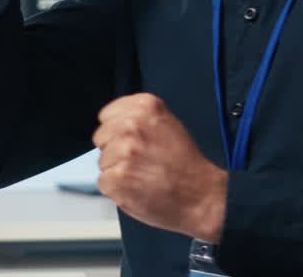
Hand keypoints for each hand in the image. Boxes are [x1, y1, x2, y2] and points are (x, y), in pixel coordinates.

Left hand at [93, 93, 227, 242]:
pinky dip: (117, 189)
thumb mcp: (167, 123)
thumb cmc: (186, 163)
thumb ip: (139, 118)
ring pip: (102, 161)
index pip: (106, 115)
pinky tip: (137, 188)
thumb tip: (113, 123)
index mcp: (144, 107)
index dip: (117, 131)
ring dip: (117, 171)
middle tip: (139, 161)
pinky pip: (103, 182)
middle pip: (101, 138)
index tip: (132, 142)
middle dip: (115, 150)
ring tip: (142, 176)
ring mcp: (122, 152)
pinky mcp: (116, 178)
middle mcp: (131, 125)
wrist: (201, 195)